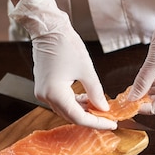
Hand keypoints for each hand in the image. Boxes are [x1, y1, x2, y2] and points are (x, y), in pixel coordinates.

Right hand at [9, 0, 115, 129]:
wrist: (48, 29)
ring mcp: (43, 93)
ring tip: (99, 108)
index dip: (97, 123)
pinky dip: (74, 103)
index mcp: (55, 94)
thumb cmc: (65, 44)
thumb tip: (104, 108)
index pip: (79, 118)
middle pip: (71, 116)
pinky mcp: (44, 88)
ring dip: (83, 111)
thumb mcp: (86, 70)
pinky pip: (60, 102)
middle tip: (108, 118)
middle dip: (91, 118)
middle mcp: (46, 97)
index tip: (111, 125)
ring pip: (66, 110)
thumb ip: (96, 92)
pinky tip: (87, 100)